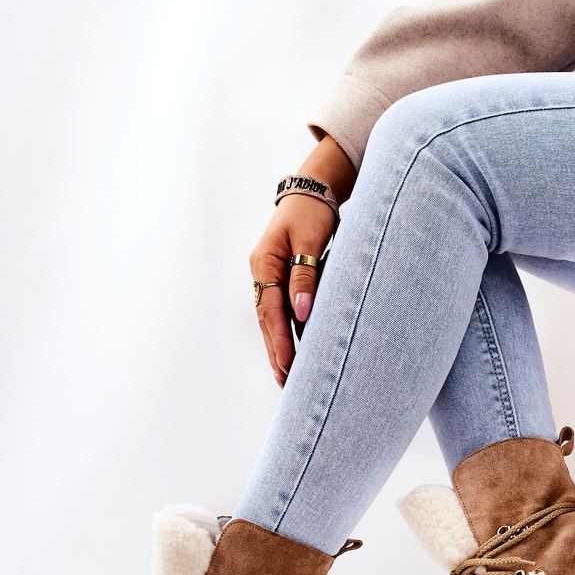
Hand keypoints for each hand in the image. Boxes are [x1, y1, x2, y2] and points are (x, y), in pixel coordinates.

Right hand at [249, 135, 356, 386]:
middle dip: (276, 352)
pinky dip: (284, 332)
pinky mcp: (278, 278)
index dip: (280, 339)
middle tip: (286, 382)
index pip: (272, 309)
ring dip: (278, 347)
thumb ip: (306, 275)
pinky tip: (291, 352)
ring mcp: (266, 276)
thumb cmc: (313, 212)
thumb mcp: (311, 239)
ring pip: (271, 319)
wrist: (311, 191)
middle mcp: (260, 271)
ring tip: (286, 376)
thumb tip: (302, 312)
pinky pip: (278, 311)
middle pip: (267, 320)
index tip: (288, 363)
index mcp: (264, 262)